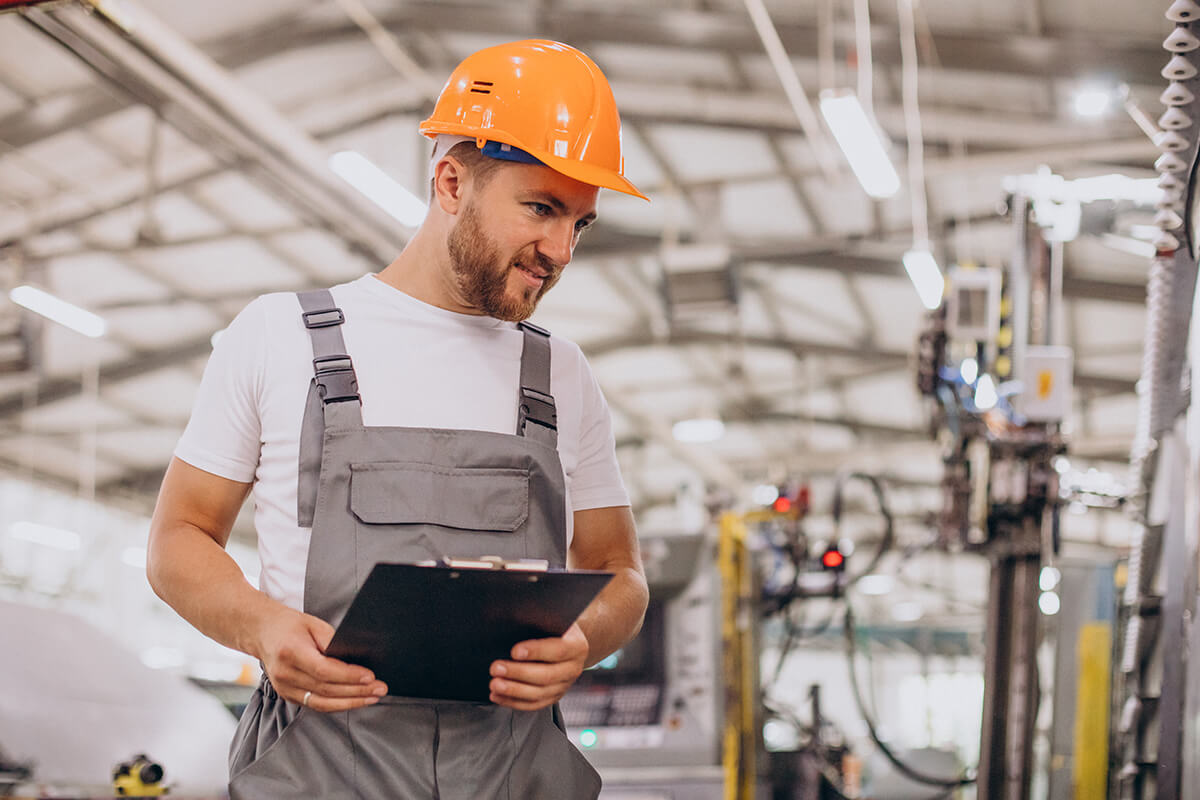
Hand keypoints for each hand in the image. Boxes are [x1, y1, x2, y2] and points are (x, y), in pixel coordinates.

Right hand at [255, 606, 387, 711]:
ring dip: (350, 703)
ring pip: (322, 703)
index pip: (324, 670)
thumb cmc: (289, 625)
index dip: (349, 676)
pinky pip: (315, 704)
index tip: (370, 676)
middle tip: (380, 689)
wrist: (262, 632)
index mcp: (291, 652)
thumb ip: (333, 641)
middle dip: (357, 691)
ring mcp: (284, 687)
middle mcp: (285, 673)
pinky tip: (354, 701)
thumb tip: (355, 658)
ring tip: (372, 698)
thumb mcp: (313, 624)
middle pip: (326, 689)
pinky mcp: (287, 695)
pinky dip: (337, 704)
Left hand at [488, 623, 588, 709]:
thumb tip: (506, 615)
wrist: (567, 641)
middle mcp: (573, 668)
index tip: (514, 651)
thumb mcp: (550, 618)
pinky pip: (533, 704)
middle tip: (496, 668)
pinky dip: (513, 702)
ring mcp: (564, 685)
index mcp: (576, 646)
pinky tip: (498, 696)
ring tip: (494, 684)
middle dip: (518, 673)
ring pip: (539, 693)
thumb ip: (535, 618)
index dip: (536, 651)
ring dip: (513, 690)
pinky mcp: (553, 696)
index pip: (557, 650)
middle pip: (546, 676)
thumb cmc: (554, 627)